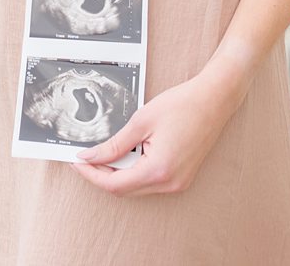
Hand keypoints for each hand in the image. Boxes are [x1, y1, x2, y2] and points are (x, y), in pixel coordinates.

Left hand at [70, 69, 242, 196]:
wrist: (214, 100)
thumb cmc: (182, 105)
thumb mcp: (141, 122)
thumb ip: (113, 145)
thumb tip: (90, 157)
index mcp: (158, 171)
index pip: (114, 185)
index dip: (91, 174)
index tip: (76, 162)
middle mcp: (169, 183)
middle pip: (124, 190)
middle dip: (101, 175)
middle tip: (85, 156)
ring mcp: (177, 183)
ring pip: (136, 187)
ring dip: (117, 174)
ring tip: (104, 152)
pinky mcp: (181, 178)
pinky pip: (149, 182)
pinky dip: (134, 171)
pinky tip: (125, 155)